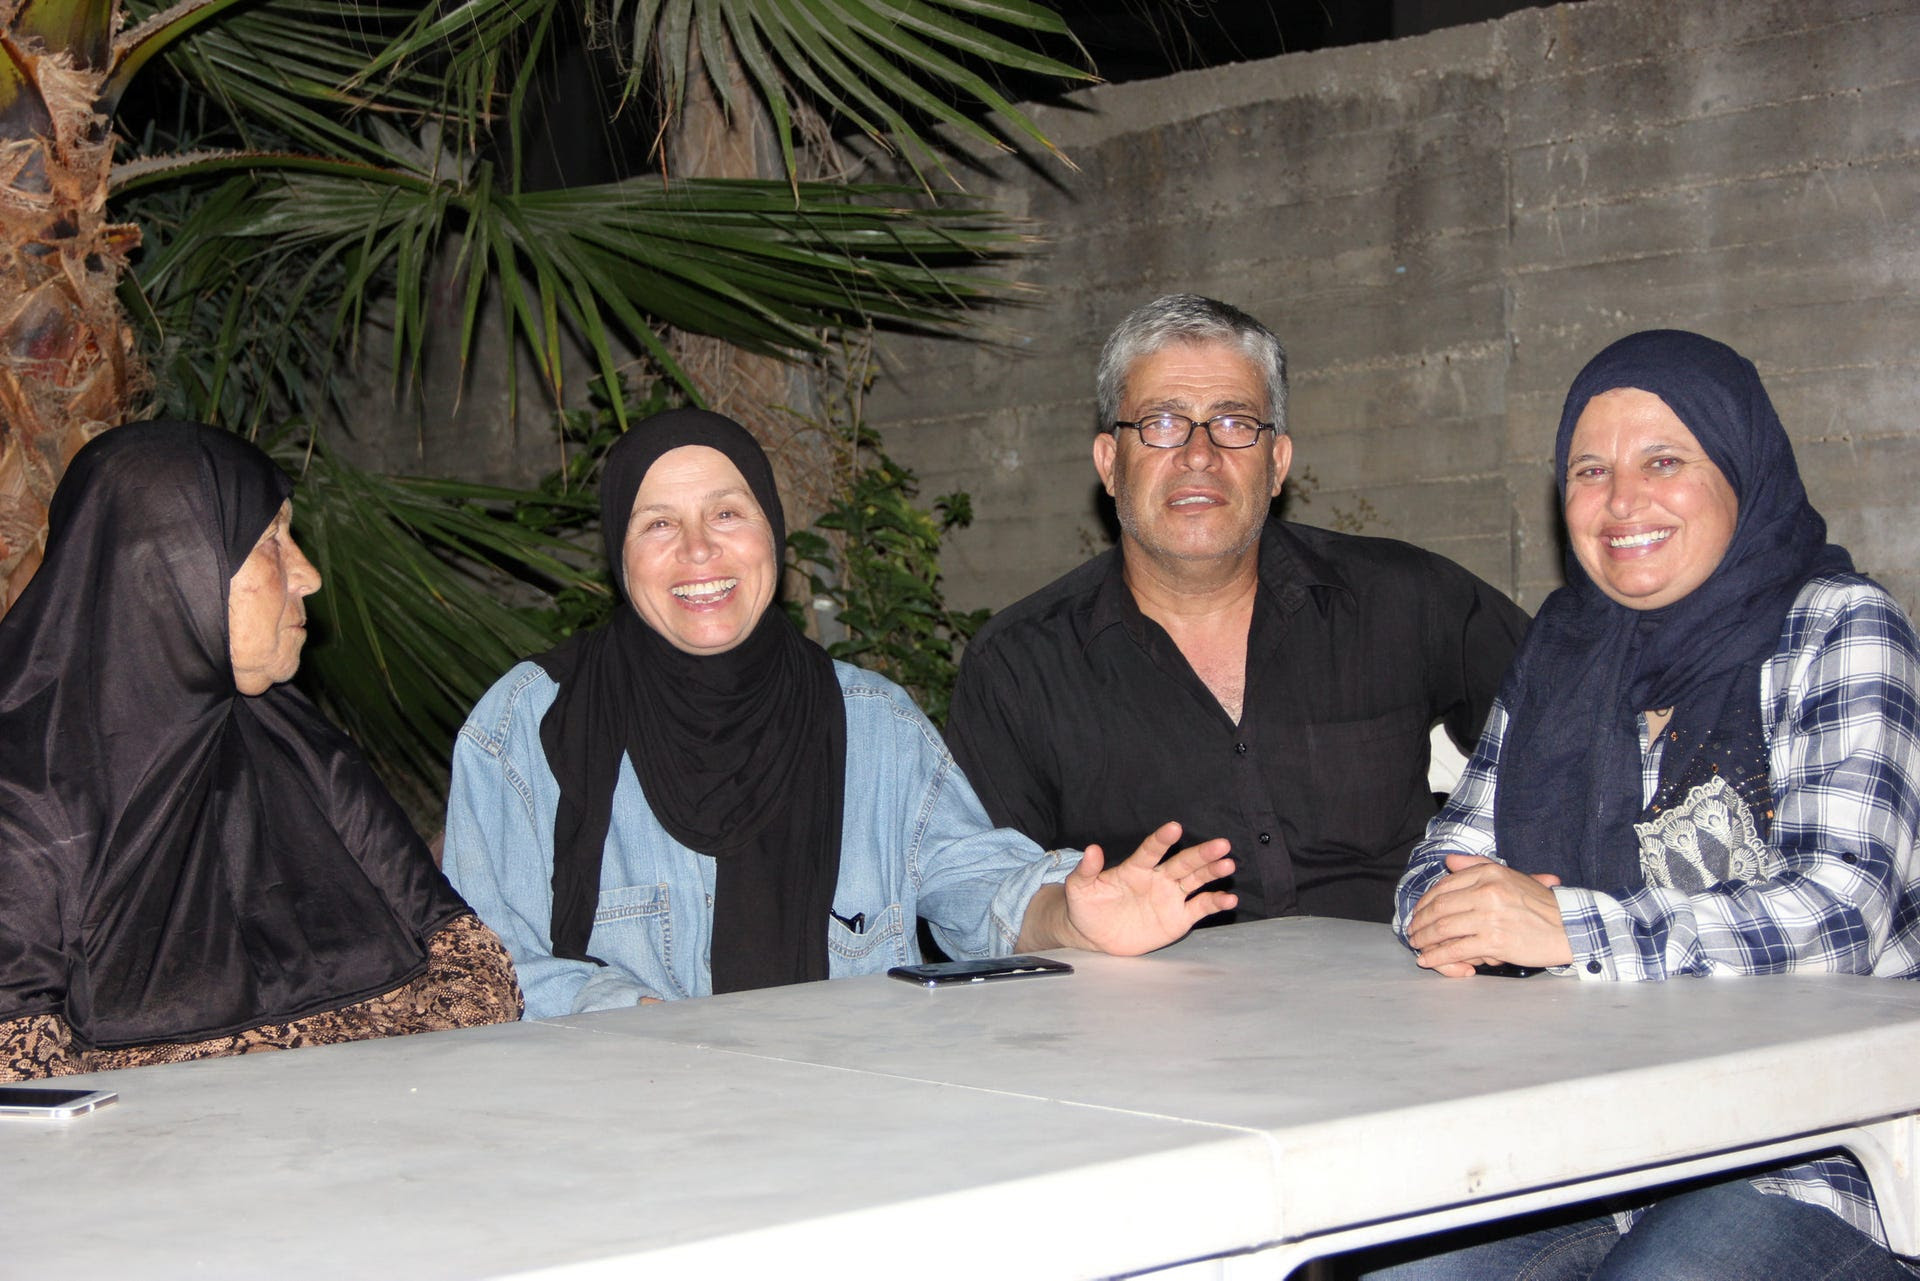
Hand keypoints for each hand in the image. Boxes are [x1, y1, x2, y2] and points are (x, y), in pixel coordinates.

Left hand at [1019, 821, 1235, 954]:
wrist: (1095, 935)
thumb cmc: (1087, 906)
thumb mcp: (1080, 889)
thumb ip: (1086, 870)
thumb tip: (1091, 849)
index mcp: (1135, 869)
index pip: (1151, 851)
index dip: (1162, 840)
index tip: (1174, 827)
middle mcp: (1157, 878)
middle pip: (1183, 863)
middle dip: (1202, 854)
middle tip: (1221, 844)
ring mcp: (1170, 897)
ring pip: (1196, 880)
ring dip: (1212, 872)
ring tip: (1228, 864)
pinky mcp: (1178, 918)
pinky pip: (1200, 908)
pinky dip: (1215, 903)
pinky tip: (1229, 898)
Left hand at [1405, 853, 1569, 977]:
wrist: (1570, 928)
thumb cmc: (1541, 905)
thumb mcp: (1511, 876)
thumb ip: (1477, 866)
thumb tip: (1449, 861)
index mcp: (1489, 873)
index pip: (1444, 886)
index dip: (1425, 901)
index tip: (1418, 913)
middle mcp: (1487, 891)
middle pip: (1439, 907)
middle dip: (1420, 921)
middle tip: (1412, 932)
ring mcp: (1490, 916)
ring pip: (1443, 928)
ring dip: (1424, 939)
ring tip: (1417, 946)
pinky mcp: (1494, 941)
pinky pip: (1456, 949)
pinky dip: (1437, 956)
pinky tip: (1428, 960)